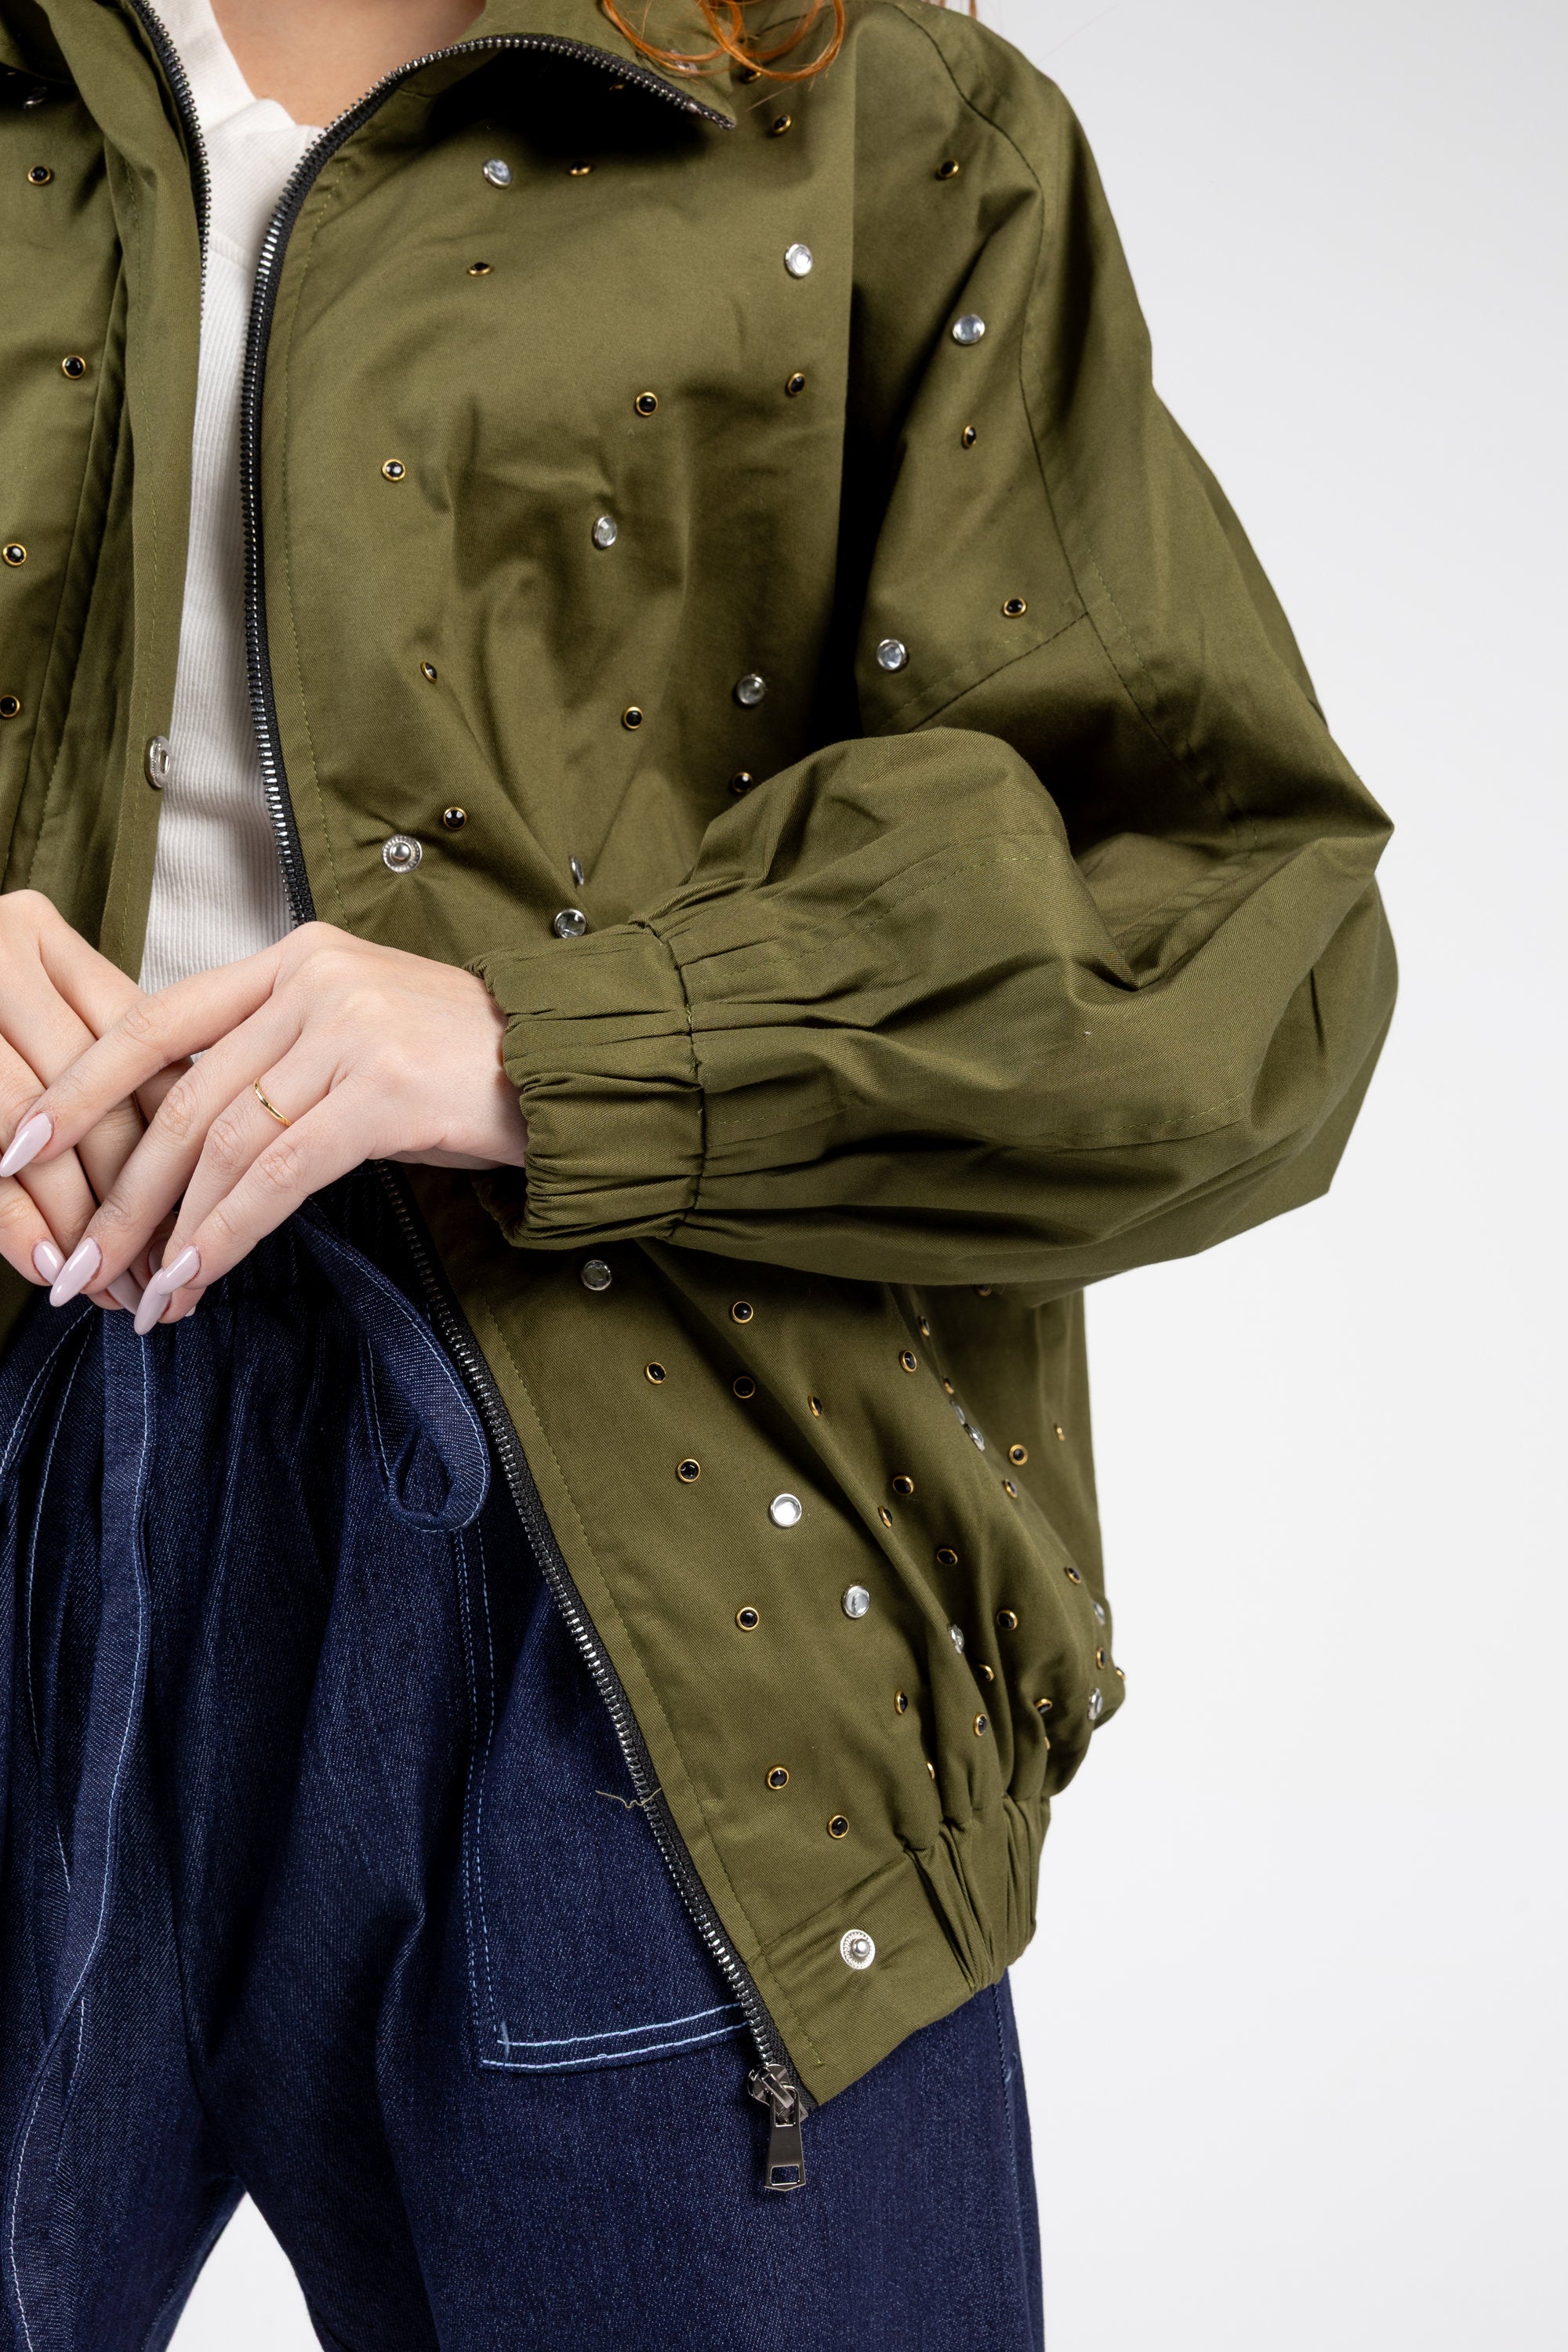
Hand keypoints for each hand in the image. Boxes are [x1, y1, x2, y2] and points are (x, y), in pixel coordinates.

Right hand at [0, 890, 155, 1306]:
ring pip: (41, 1127)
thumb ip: (97, 1075)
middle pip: (101, 1096)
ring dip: (77, 1220)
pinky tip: (39, 1257)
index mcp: (45, 941)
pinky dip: (12, 1211)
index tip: (199, 1223)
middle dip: (134, 1200)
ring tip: (100, 1284)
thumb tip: (183, 1179)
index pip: (145, 1053)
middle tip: (157, 1277)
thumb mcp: (26, 1025)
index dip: (178, 1146)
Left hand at [15, 923, 528, 1328]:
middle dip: (117, 1191)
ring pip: (220, 1143)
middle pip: (179, 1097)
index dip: (81, 1087)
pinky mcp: (380, 1090)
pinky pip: (277, 1175)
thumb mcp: (356, 1037)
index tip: (22, 1144)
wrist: (568, 1065)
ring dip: (168, 1230)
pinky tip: (197, 1274)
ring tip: (141, 1295)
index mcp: (292, 961)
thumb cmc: (463, 1065)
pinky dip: (227, 1234)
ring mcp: (346, 1030)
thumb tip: (186, 1139)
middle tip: (79, 1263)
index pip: (154, 1019)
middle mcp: (310, 982)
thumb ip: (274, 1062)